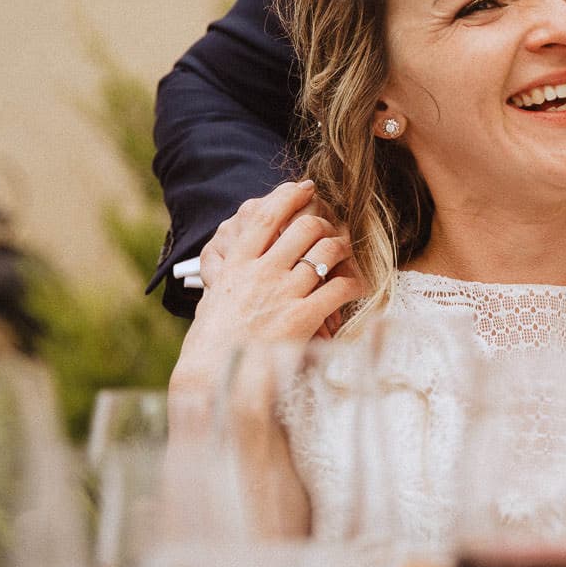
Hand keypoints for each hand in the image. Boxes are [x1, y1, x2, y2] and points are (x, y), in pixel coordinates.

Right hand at [169, 181, 361, 427]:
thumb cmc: (209, 346)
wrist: (212, 379)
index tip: (303, 187)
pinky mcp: (303, 317)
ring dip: (342, 247)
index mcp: (236, 265)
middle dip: (322, 222)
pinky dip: (354, 283)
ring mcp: (283, 293)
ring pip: (326, 251)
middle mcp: (261, 273)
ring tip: (347, 252)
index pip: (265, 216)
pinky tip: (356, 286)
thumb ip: (228, 283)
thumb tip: (233, 276)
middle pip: (302, 227)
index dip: (287, 195)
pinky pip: (339, 288)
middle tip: (331, 226)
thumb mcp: (213, 304)